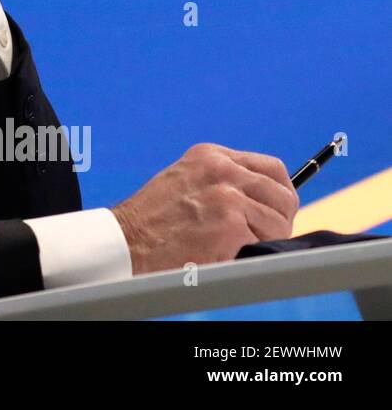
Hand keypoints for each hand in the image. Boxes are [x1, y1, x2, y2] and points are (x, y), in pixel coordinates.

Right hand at [111, 143, 299, 274]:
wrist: (126, 240)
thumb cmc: (152, 219)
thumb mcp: (186, 180)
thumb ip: (221, 181)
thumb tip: (264, 199)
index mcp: (211, 156)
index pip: (272, 168)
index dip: (280, 193)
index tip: (276, 209)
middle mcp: (222, 170)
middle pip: (283, 195)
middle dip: (279, 219)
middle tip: (262, 236)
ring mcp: (228, 197)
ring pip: (278, 222)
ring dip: (265, 239)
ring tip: (237, 246)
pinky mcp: (231, 226)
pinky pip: (264, 244)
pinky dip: (250, 254)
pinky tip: (225, 253)